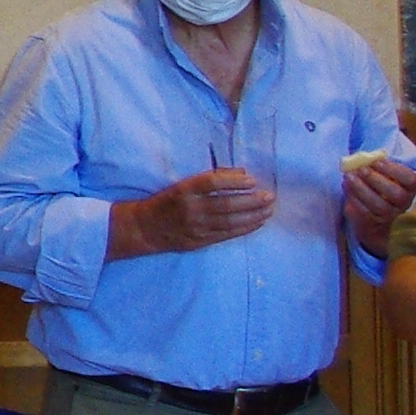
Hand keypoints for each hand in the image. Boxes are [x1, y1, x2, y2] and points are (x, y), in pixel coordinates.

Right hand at [119, 169, 274, 254]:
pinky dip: (245, 228)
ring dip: (253, 215)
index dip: (234, 181)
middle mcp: (191, 209)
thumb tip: (241, 173)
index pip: (213, 183)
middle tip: (270, 196)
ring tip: (269, 209)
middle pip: (226, 204)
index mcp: (184, 190)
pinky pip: (227, 234)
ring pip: (230, 221)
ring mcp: (196, 227)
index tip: (252, 179)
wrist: (145, 228)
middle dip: (251, 200)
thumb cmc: (167, 201)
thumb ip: (210, 178)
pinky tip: (258, 222)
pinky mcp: (200, 241)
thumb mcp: (182, 184)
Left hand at [341, 156, 415, 249]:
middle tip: (361, 169)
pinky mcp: (376, 221)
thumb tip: (360, 159)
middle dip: (376, 179)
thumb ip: (377, 167)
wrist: (374, 213)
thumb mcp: (383, 175)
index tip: (376, 162)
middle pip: (396, 194)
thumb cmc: (379, 185)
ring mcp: (391, 214)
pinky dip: (353, 197)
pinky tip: (346, 186)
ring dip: (361, 188)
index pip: (410, 180)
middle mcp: (404, 203)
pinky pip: (365, 211)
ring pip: (379, 205)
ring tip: (349, 176)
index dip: (393, 170)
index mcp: (410, 188)